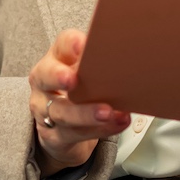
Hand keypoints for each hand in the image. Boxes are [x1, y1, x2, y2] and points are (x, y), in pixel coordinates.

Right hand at [27, 29, 131, 175]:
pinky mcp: (54, 136)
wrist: (63, 130)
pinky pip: (73, 134)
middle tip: (73, 78)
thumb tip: (135, 59)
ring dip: (85, 113)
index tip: (82, 45)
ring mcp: (45, 111)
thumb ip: (103, 66)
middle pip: (46, 76)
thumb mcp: (87, 75)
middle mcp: (45, 84)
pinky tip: (115, 124)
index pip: (61, 45)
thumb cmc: (80, 94)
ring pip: (61, 112)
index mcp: (55, 60)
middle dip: (59, 76)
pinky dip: (97, 130)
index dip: (70, 44)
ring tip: (107, 112)